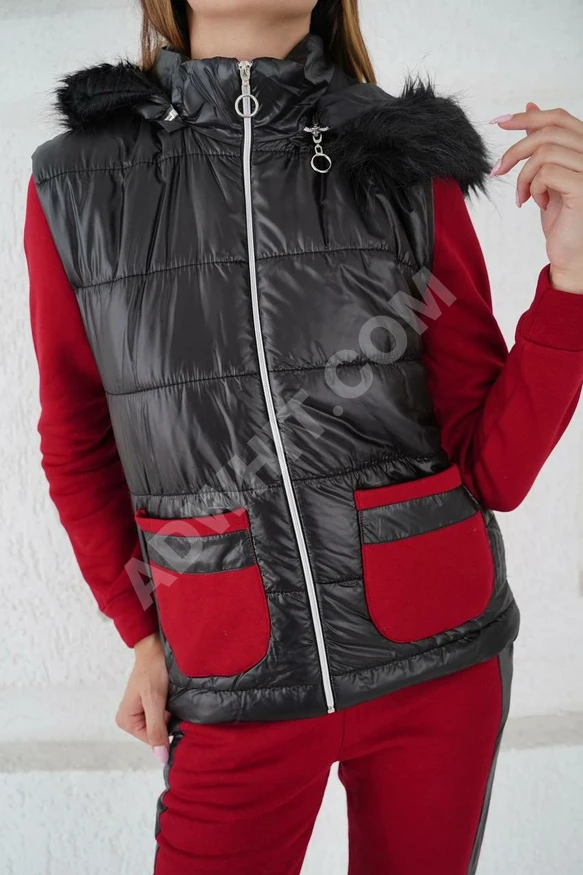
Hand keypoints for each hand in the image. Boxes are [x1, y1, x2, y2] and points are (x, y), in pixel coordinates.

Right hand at [115, 631, 169, 762]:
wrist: (154, 646)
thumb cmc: (153, 669)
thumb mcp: (155, 701)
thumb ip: (156, 729)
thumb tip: (161, 757)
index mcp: (125, 721)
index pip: (153, 740)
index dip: (165, 727)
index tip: (170, 710)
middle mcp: (129, 719)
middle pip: (156, 732)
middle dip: (167, 720)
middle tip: (170, 701)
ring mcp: (139, 711)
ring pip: (161, 723)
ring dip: (169, 713)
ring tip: (170, 697)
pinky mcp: (148, 704)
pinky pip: (162, 714)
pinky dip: (169, 707)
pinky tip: (170, 696)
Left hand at [489, 103, 582, 293]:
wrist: (573, 255)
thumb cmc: (564, 218)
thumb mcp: (548, 175)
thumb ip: (543, 144)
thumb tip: (530, 108)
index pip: (559, 117)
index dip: (526, 117)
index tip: (497, 122)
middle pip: (548, 132)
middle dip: (515, 150)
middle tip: (497, 171)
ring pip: (544, 152)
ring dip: (523, 176)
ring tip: (523, 197)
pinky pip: (546, 173)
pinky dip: (533, 188)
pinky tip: (537, 204)